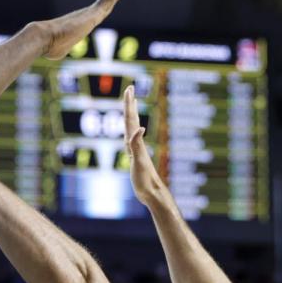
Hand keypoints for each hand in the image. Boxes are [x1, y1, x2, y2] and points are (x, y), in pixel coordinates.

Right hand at [123, 85, 169, 207]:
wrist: (152, 194)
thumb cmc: (145, 180)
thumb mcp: (139, 162)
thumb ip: (137, 144)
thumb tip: (140, 127)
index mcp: (136, 143)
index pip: (131, 119)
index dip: (129, 104)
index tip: (129, 88)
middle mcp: (136, 144)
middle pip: (131, 120)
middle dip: (130, 104)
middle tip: (129, 89)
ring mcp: (136, 150)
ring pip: (132, 128)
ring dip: (131, 115)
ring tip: (131, 105)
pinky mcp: (135, 158)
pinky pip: (131, 140)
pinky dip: (130, 132)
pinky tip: (132, 131)